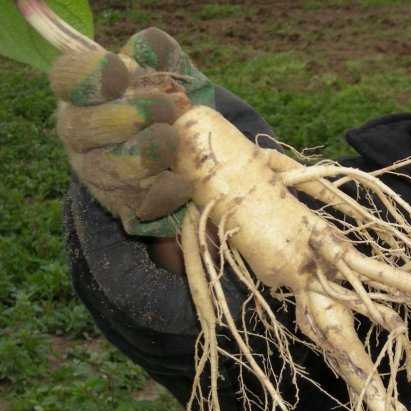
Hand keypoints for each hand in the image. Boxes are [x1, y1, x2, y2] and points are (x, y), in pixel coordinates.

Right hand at [51, 28, 211, 233]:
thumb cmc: (165, 105)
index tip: (124, 74)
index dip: (93, 76)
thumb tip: (148, 48)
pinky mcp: (126, 206)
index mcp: (81, 95)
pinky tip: (182, 178)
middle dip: (136, 114)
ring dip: (155, 150)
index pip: (68, 79)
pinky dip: (172, 188)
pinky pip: (147, 201)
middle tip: (168, 108)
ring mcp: (99, 174)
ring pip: (119, 166)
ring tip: (173, 138)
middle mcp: (80, 136)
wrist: (186, 158)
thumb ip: (155, 52)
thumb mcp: (162, 72)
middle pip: (87, 127)